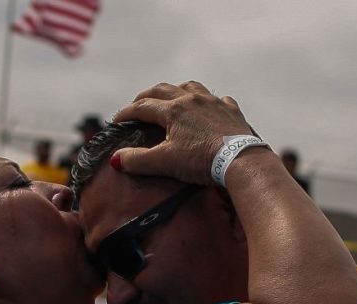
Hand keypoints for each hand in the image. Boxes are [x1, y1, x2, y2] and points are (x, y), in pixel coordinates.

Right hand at [112, 81, 252, 184]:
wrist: (241, 160)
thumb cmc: (201, 160)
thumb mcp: (165, 162)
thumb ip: (138, 160)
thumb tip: (116, 159)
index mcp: (173, 110)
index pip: (141, 107)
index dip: (125, 113)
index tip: (115, 121)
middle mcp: (192, 99)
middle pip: (162, 90)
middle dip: (146, 96)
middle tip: (136, 105)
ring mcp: (213, 102)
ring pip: (190, 87)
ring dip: (176, 90)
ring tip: (170, 98)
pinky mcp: (231, 111)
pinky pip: (218, 99)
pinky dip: (208, 101)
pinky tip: (208, 107)